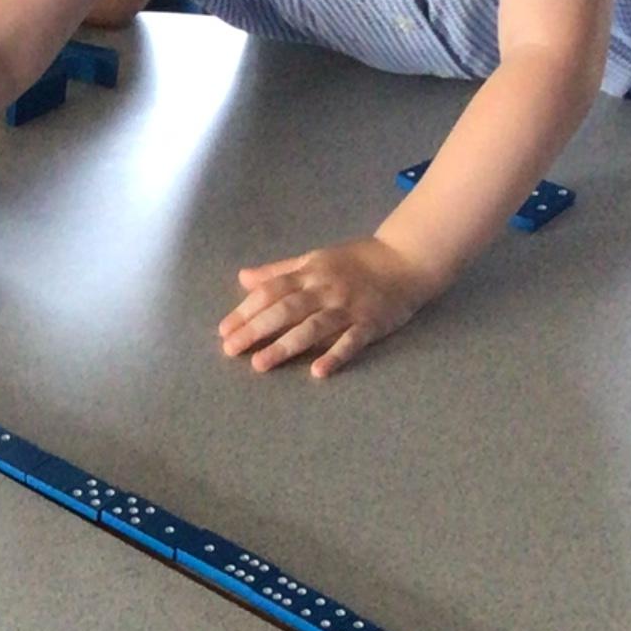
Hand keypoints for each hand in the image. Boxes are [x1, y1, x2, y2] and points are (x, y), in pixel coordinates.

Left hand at [218, 233, 438, 379]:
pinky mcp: (371, 324)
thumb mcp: (315, 258)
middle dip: (256, 330)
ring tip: (259, 365)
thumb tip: (243, 278)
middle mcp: (325, 289)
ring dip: (285, 346)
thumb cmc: (356, 261)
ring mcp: (348, 307)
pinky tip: (318, 371)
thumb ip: (279, 271)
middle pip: (285, 309)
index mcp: (310, 272)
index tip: (224, 330)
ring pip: (312, 327)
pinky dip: (335, 355)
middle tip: (230, 350)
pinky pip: (351, 341)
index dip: (246, 310)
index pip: (271, 291)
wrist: (406, 258)